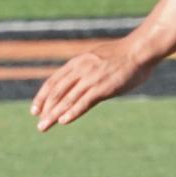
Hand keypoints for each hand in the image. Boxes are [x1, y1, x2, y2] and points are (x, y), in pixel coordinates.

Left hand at [30, 41, 155, 130]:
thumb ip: (85, 70)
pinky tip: (63, 121)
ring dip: (53, 115)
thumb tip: (79, 82)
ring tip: (44, 127)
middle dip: (45, 110)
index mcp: (76, 63)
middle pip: (56, 93)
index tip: (35, 110)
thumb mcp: (96, 58)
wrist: (140, 50)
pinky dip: (72, 112)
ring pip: (66, 99)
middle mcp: (80, 70)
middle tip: (39, 124)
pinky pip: (83, 102)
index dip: (42, 97)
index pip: (52, 82)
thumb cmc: (122, 55)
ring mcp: (90, 79)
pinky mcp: (102, 88)